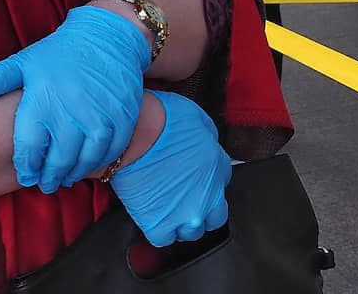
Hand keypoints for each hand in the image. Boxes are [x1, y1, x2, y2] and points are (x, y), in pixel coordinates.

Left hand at [0, 6, 150, 192]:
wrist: (108, 36)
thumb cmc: (60, 52)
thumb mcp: (25, 61)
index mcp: (42, 101)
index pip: (30, 148)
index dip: (27, 167)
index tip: (27, 175)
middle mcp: (71, 112)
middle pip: (59, 159)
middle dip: (50, 177)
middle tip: (46, 185)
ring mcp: (100, 115)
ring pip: (86, 159)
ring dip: (75, 173)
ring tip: (67, 178)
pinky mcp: (123, 116)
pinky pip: (112, 149)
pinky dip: (101, 161)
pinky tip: (91, 164)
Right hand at [111, 90, 231, 246]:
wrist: (134, 135)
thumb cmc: (161, 120)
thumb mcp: (198, 117)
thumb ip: (208, 137)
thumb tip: (205, 142)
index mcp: (218, 167)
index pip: (223, 182)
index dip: (207, 180)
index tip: (196, 178)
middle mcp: (207, 196)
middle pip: (215, 216)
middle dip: (203, 210)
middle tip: (186, 199)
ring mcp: (185, 214)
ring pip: (193, 232)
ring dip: (183, 223)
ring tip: (169, 210)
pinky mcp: (160, 225)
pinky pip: (165, 239)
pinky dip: (160, 231)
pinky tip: (154, 218)